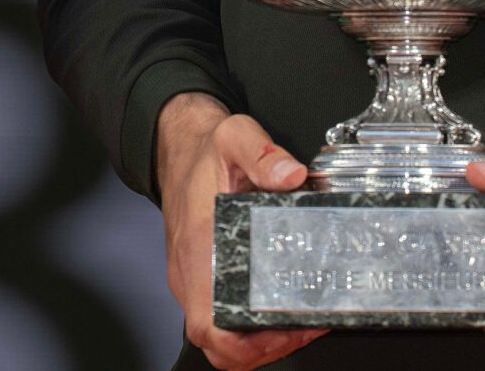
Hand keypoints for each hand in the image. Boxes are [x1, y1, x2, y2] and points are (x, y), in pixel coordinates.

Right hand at [154, 93, 325, 369]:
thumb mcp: (234, 136)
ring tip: (304, 320)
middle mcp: (192, 274)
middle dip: (265, 348)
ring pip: (224, 335)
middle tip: (306, 326)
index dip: (246, 345)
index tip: (284, 330)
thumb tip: (292, 175)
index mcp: (198, 248)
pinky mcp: (203, 278)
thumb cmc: (204, 151)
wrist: (178, 148)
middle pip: (220, 345)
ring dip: (262, 341)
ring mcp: (195, 280)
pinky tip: (286, 306)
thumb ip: (263, 151)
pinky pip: (226, 316)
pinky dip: (254, 325)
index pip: (208, 325)